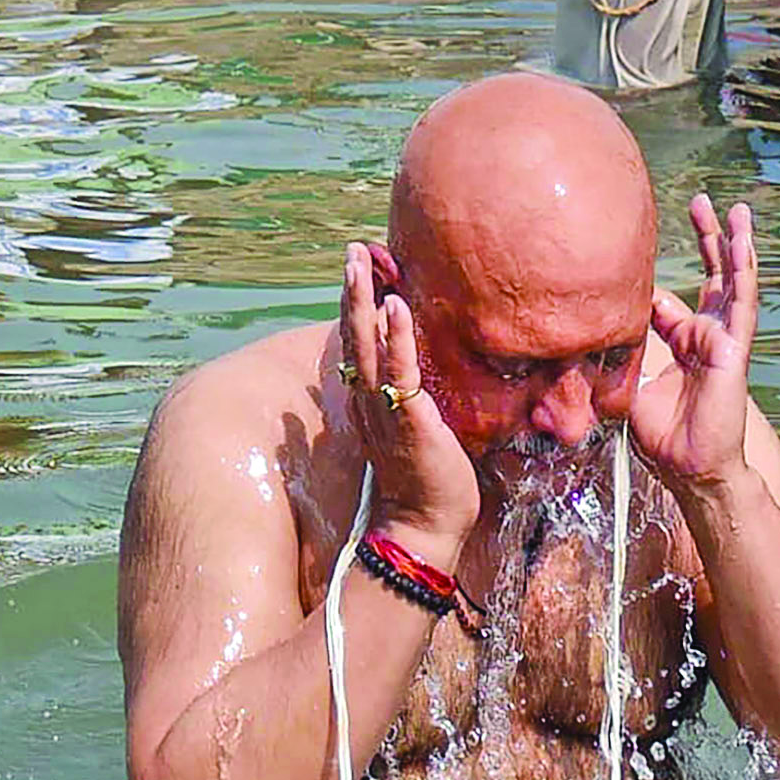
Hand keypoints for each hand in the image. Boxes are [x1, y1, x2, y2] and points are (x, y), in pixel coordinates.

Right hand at [338, 240, 480, 561]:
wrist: (425, 528)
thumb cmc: (428, 484)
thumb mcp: (418, 432)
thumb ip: (414, 403)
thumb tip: (424, 381)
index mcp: (370, 403)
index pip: (359, 345)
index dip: (358, 307)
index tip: (361, 271)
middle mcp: (368, 401)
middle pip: (353, 335)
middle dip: (352, 290)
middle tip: (351, 251)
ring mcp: (384, 409)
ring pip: (365, 345)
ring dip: (362, 300)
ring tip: (360, 261)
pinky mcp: (408, 419)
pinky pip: (399, 370)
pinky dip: (396, 336)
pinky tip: (395, 303)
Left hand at [630, 193, 760, 492]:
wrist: (687, 466)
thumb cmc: (659, 435)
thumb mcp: (627, 382)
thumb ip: (616, 352)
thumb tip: (583, 330)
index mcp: (680, 344)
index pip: (668, 300)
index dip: (652, 277)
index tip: (631, 246)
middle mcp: (704, 335)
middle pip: (709, 277)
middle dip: (706, 239)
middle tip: (700, 202)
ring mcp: (722, 339)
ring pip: (732, 281)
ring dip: (733, 243)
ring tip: (735, 210)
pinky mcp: (734, 347)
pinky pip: (742, 302)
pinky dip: (743, 269)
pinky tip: (743, 240)